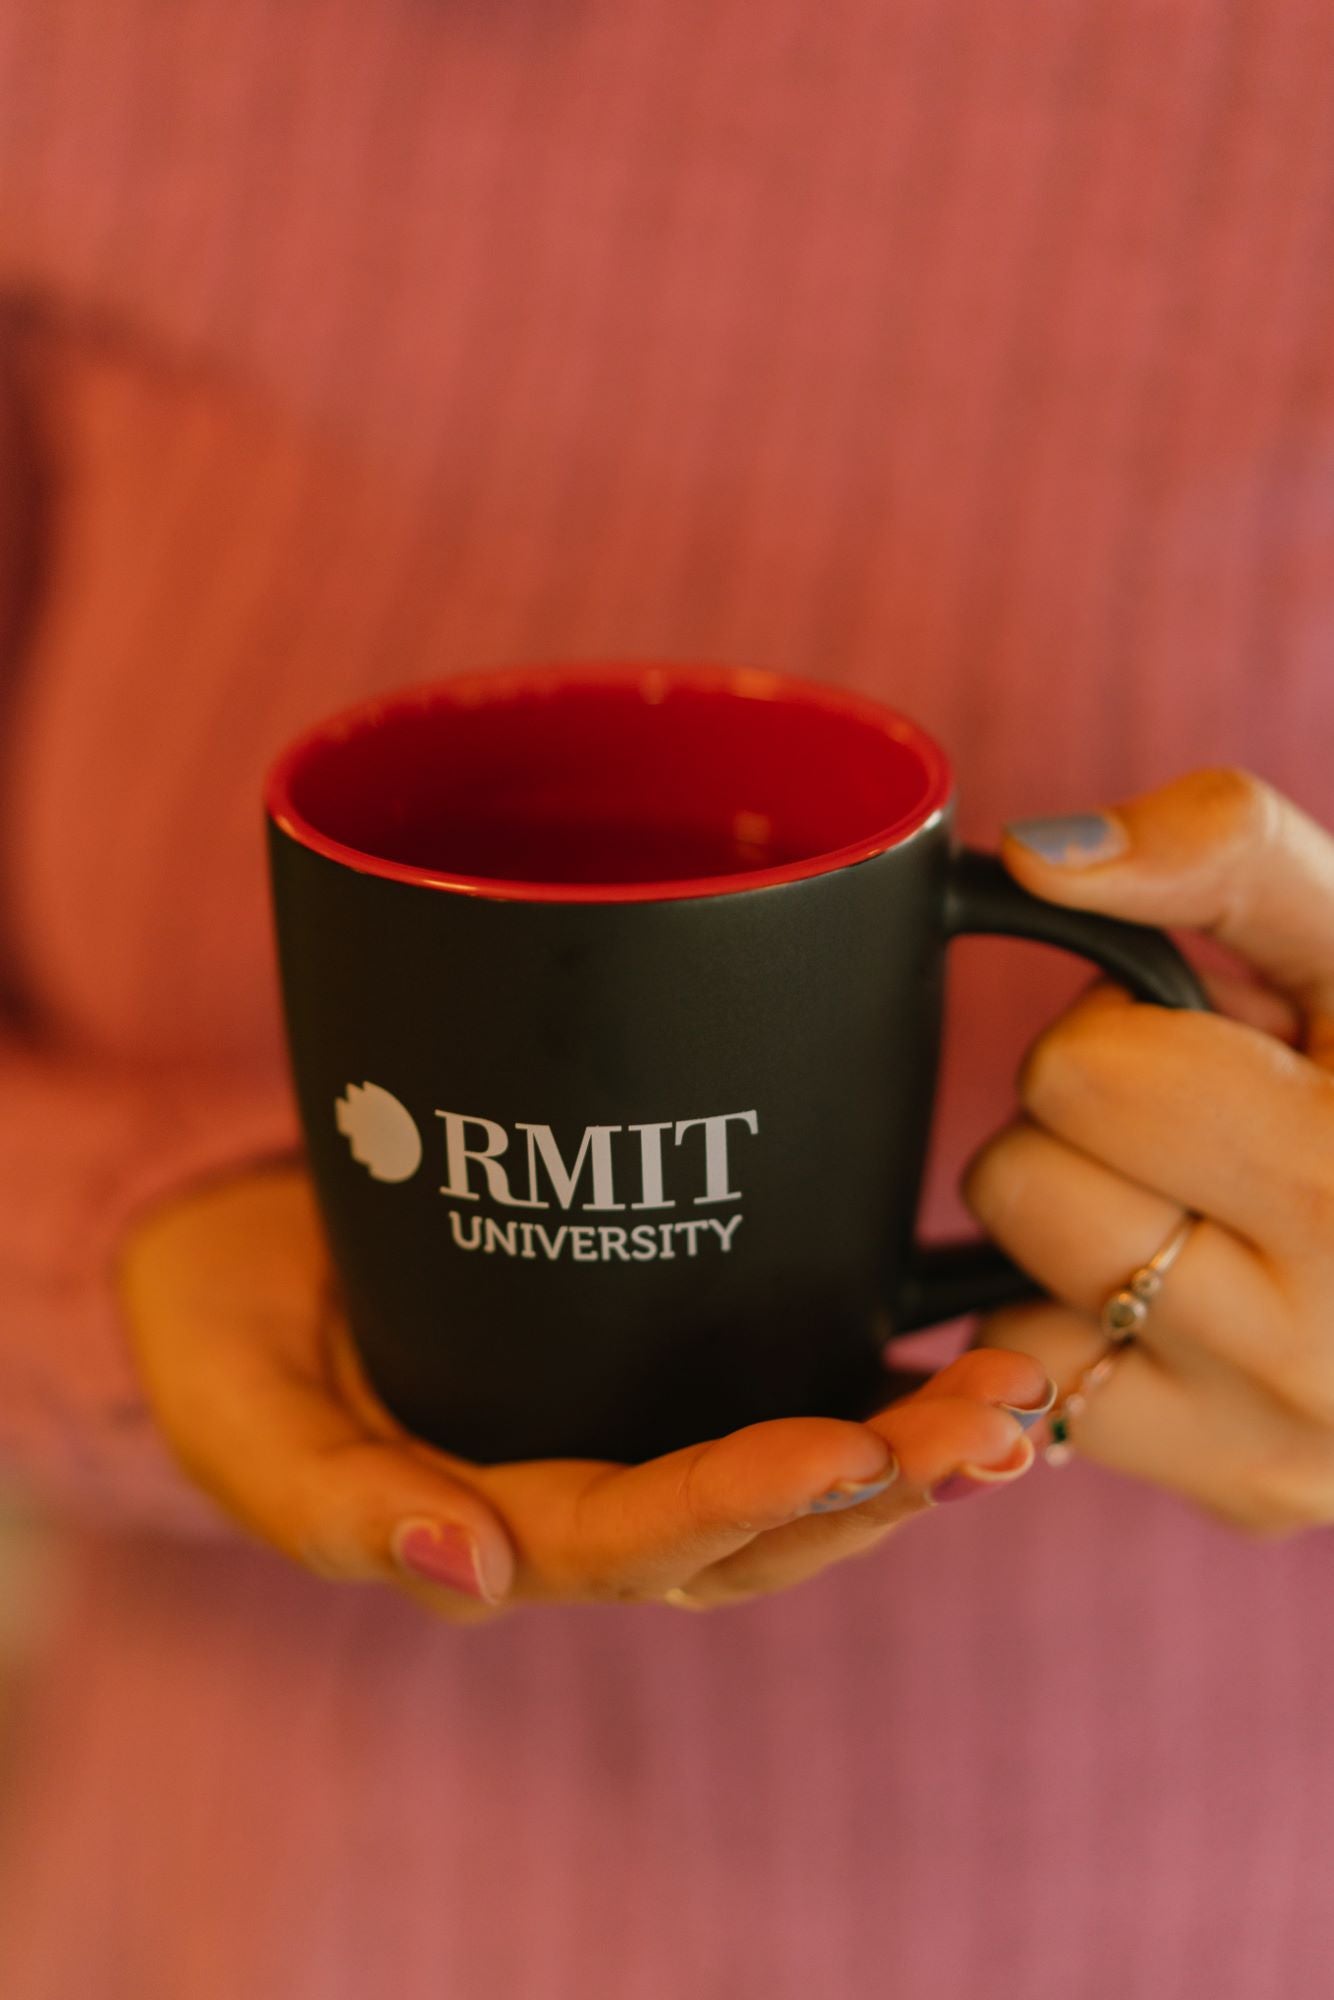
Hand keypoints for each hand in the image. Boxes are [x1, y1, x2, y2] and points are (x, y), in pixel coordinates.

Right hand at [115, 1163, 1049, 1619]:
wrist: (235, 1251)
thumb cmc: (225, 1338)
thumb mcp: (242, 1418)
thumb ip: (336, 1506)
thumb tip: (473, 1568)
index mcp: (492, 1528)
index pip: (643, 1537)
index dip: (748, 1498)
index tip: (856, 1443)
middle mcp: (585, 1503)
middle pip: (758, 1528)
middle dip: (884, 1485)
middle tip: (997, 1421)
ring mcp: (628, 1434)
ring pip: (795, 1476)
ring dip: (914, 1446)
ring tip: (1017, 1392)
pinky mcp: (653, 1361)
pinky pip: (782, 1394)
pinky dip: (880, 1382)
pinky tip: (962, 1344)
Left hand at [962, 767, 1333, 1536]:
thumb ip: (1221, 854)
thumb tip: (1041, 856)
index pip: (1079, 1077)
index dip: (1125, 1032)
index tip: (1218, 1048)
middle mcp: (1325, 1337)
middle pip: (1023, 1181)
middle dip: (1090, 1131)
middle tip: (1209, 1130)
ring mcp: (1283, 1435)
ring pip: (1014, 1290)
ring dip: (1081, 1229)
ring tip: (1210, 1206)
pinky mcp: (1245, 1489)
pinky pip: (1045, 1385)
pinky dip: (1090, 1329)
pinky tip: (1198, 1295)